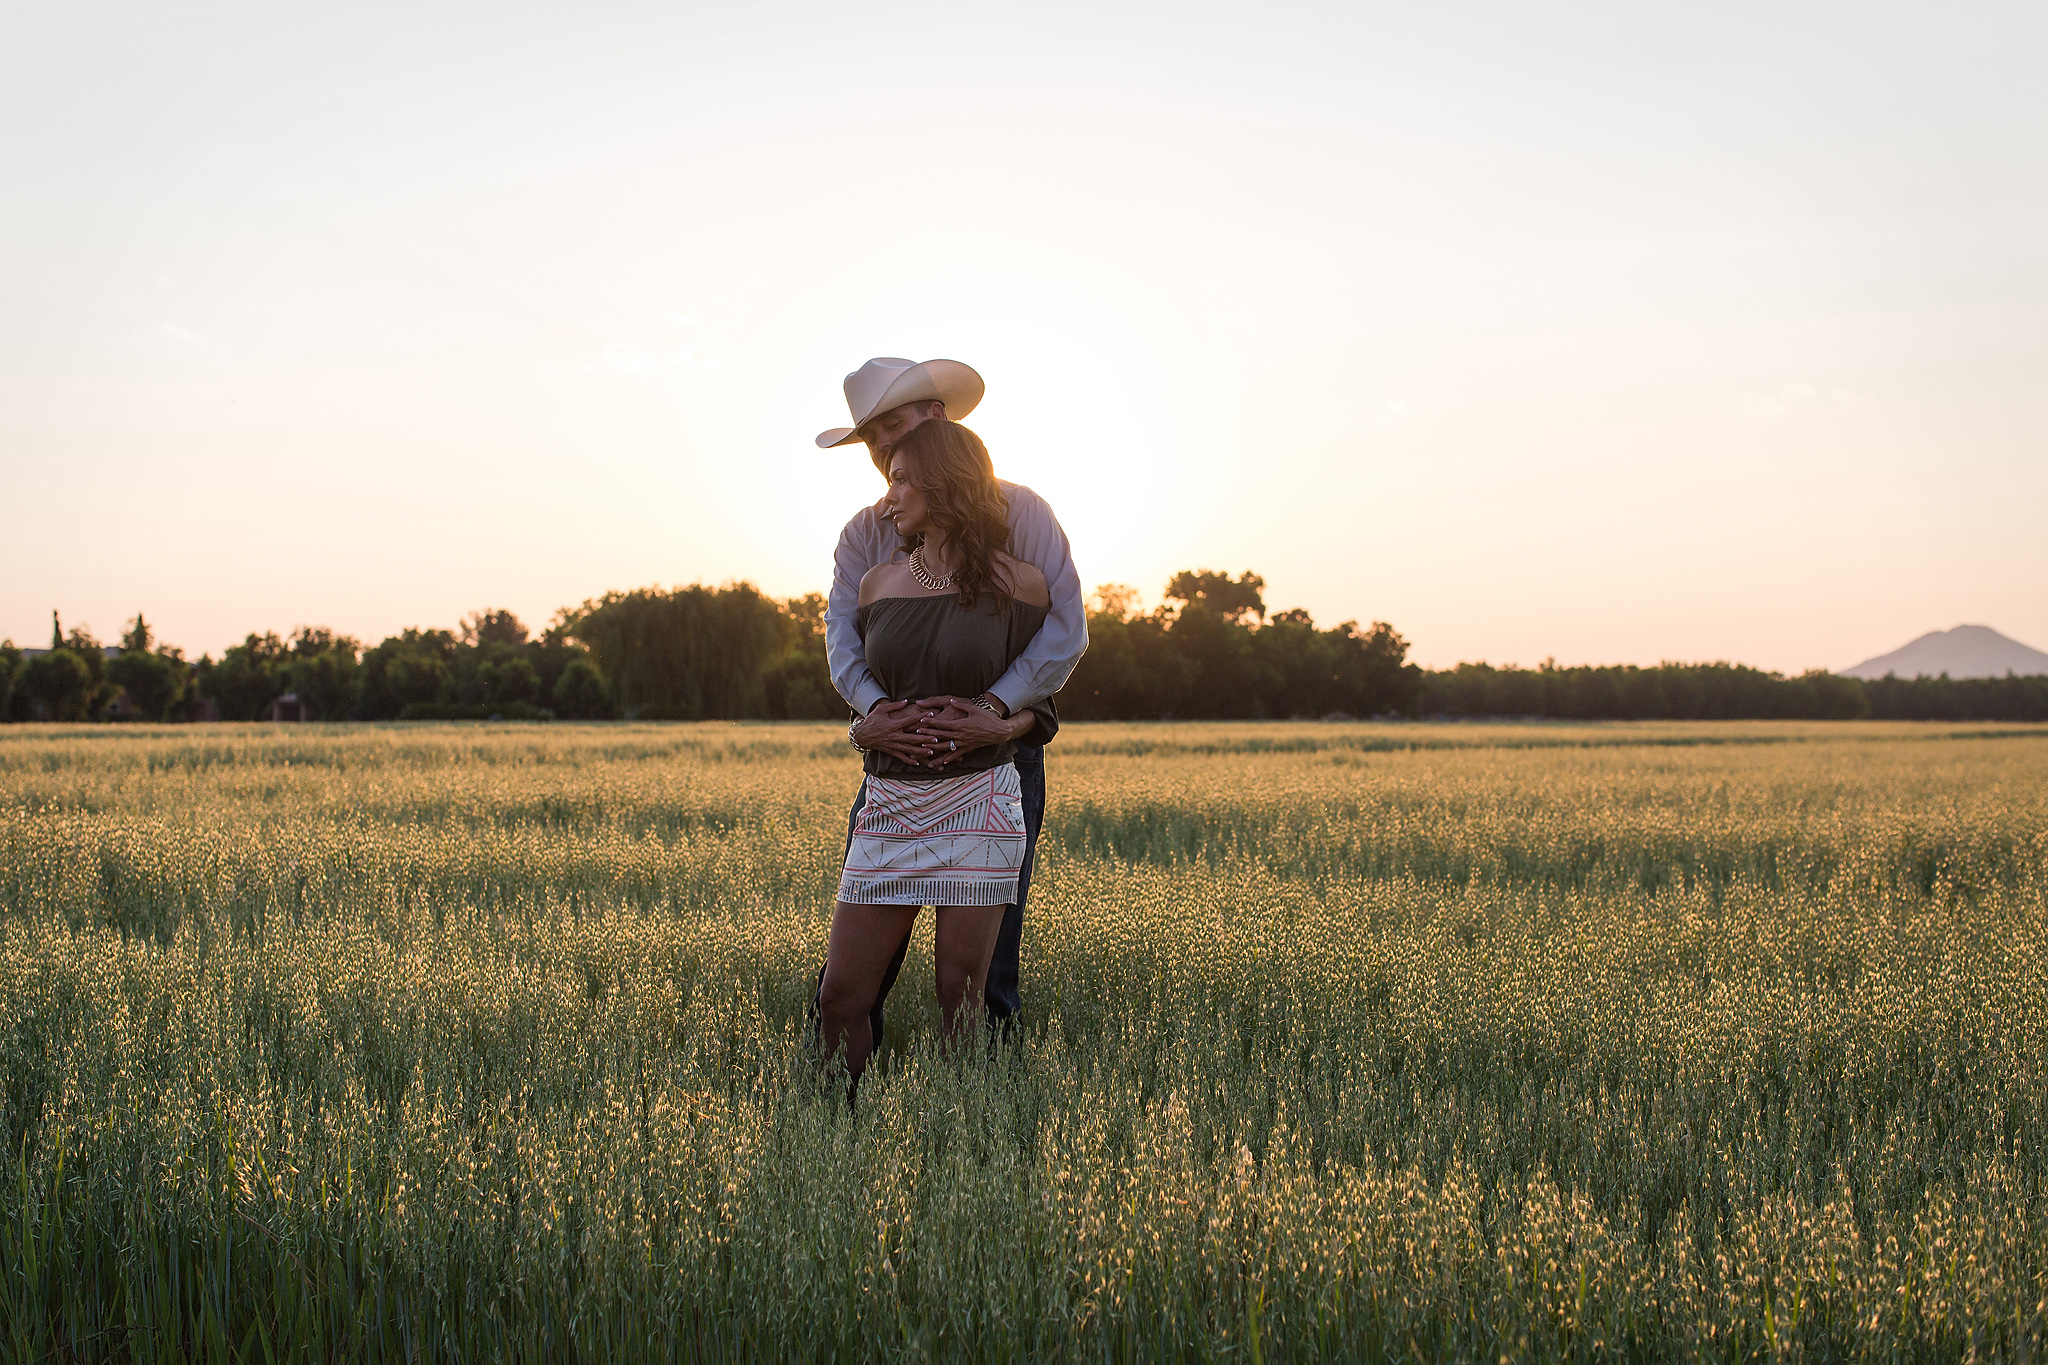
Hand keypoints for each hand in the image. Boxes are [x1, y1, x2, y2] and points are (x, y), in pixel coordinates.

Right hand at [852, 699, 943, 766]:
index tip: (931, 714)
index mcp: (893, 725)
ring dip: (921, 751)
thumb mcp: (881, 709)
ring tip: (931, 752)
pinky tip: (919, 763)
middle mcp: (894, 736)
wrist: (861, 735)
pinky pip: (902, 757)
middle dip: (925, 739)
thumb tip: (907, 701)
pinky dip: (910, 761)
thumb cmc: (872, 720)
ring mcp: (893, 745)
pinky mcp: (891, 751)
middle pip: (912, 738)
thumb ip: (894, 706)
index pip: (910, 720)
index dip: (921, 717)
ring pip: (909, 750)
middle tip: (937, 739)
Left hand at [910, 696, 1031, 768]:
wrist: (999, 731)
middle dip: (928, 736)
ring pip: (946, 748)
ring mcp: (964, 743)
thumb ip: (960, 705)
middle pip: (941, 736)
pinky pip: (956, 755)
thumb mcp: (973, 708)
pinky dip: (948, 759)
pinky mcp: (968, 749)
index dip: (930, 723)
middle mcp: (960, 735)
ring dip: (934, 750)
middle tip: (916, 735)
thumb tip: (950, 701)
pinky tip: (941, 762)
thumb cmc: (987, 717)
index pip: (941, 724)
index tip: (921, 721)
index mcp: (960, 724)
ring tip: (923, 752)